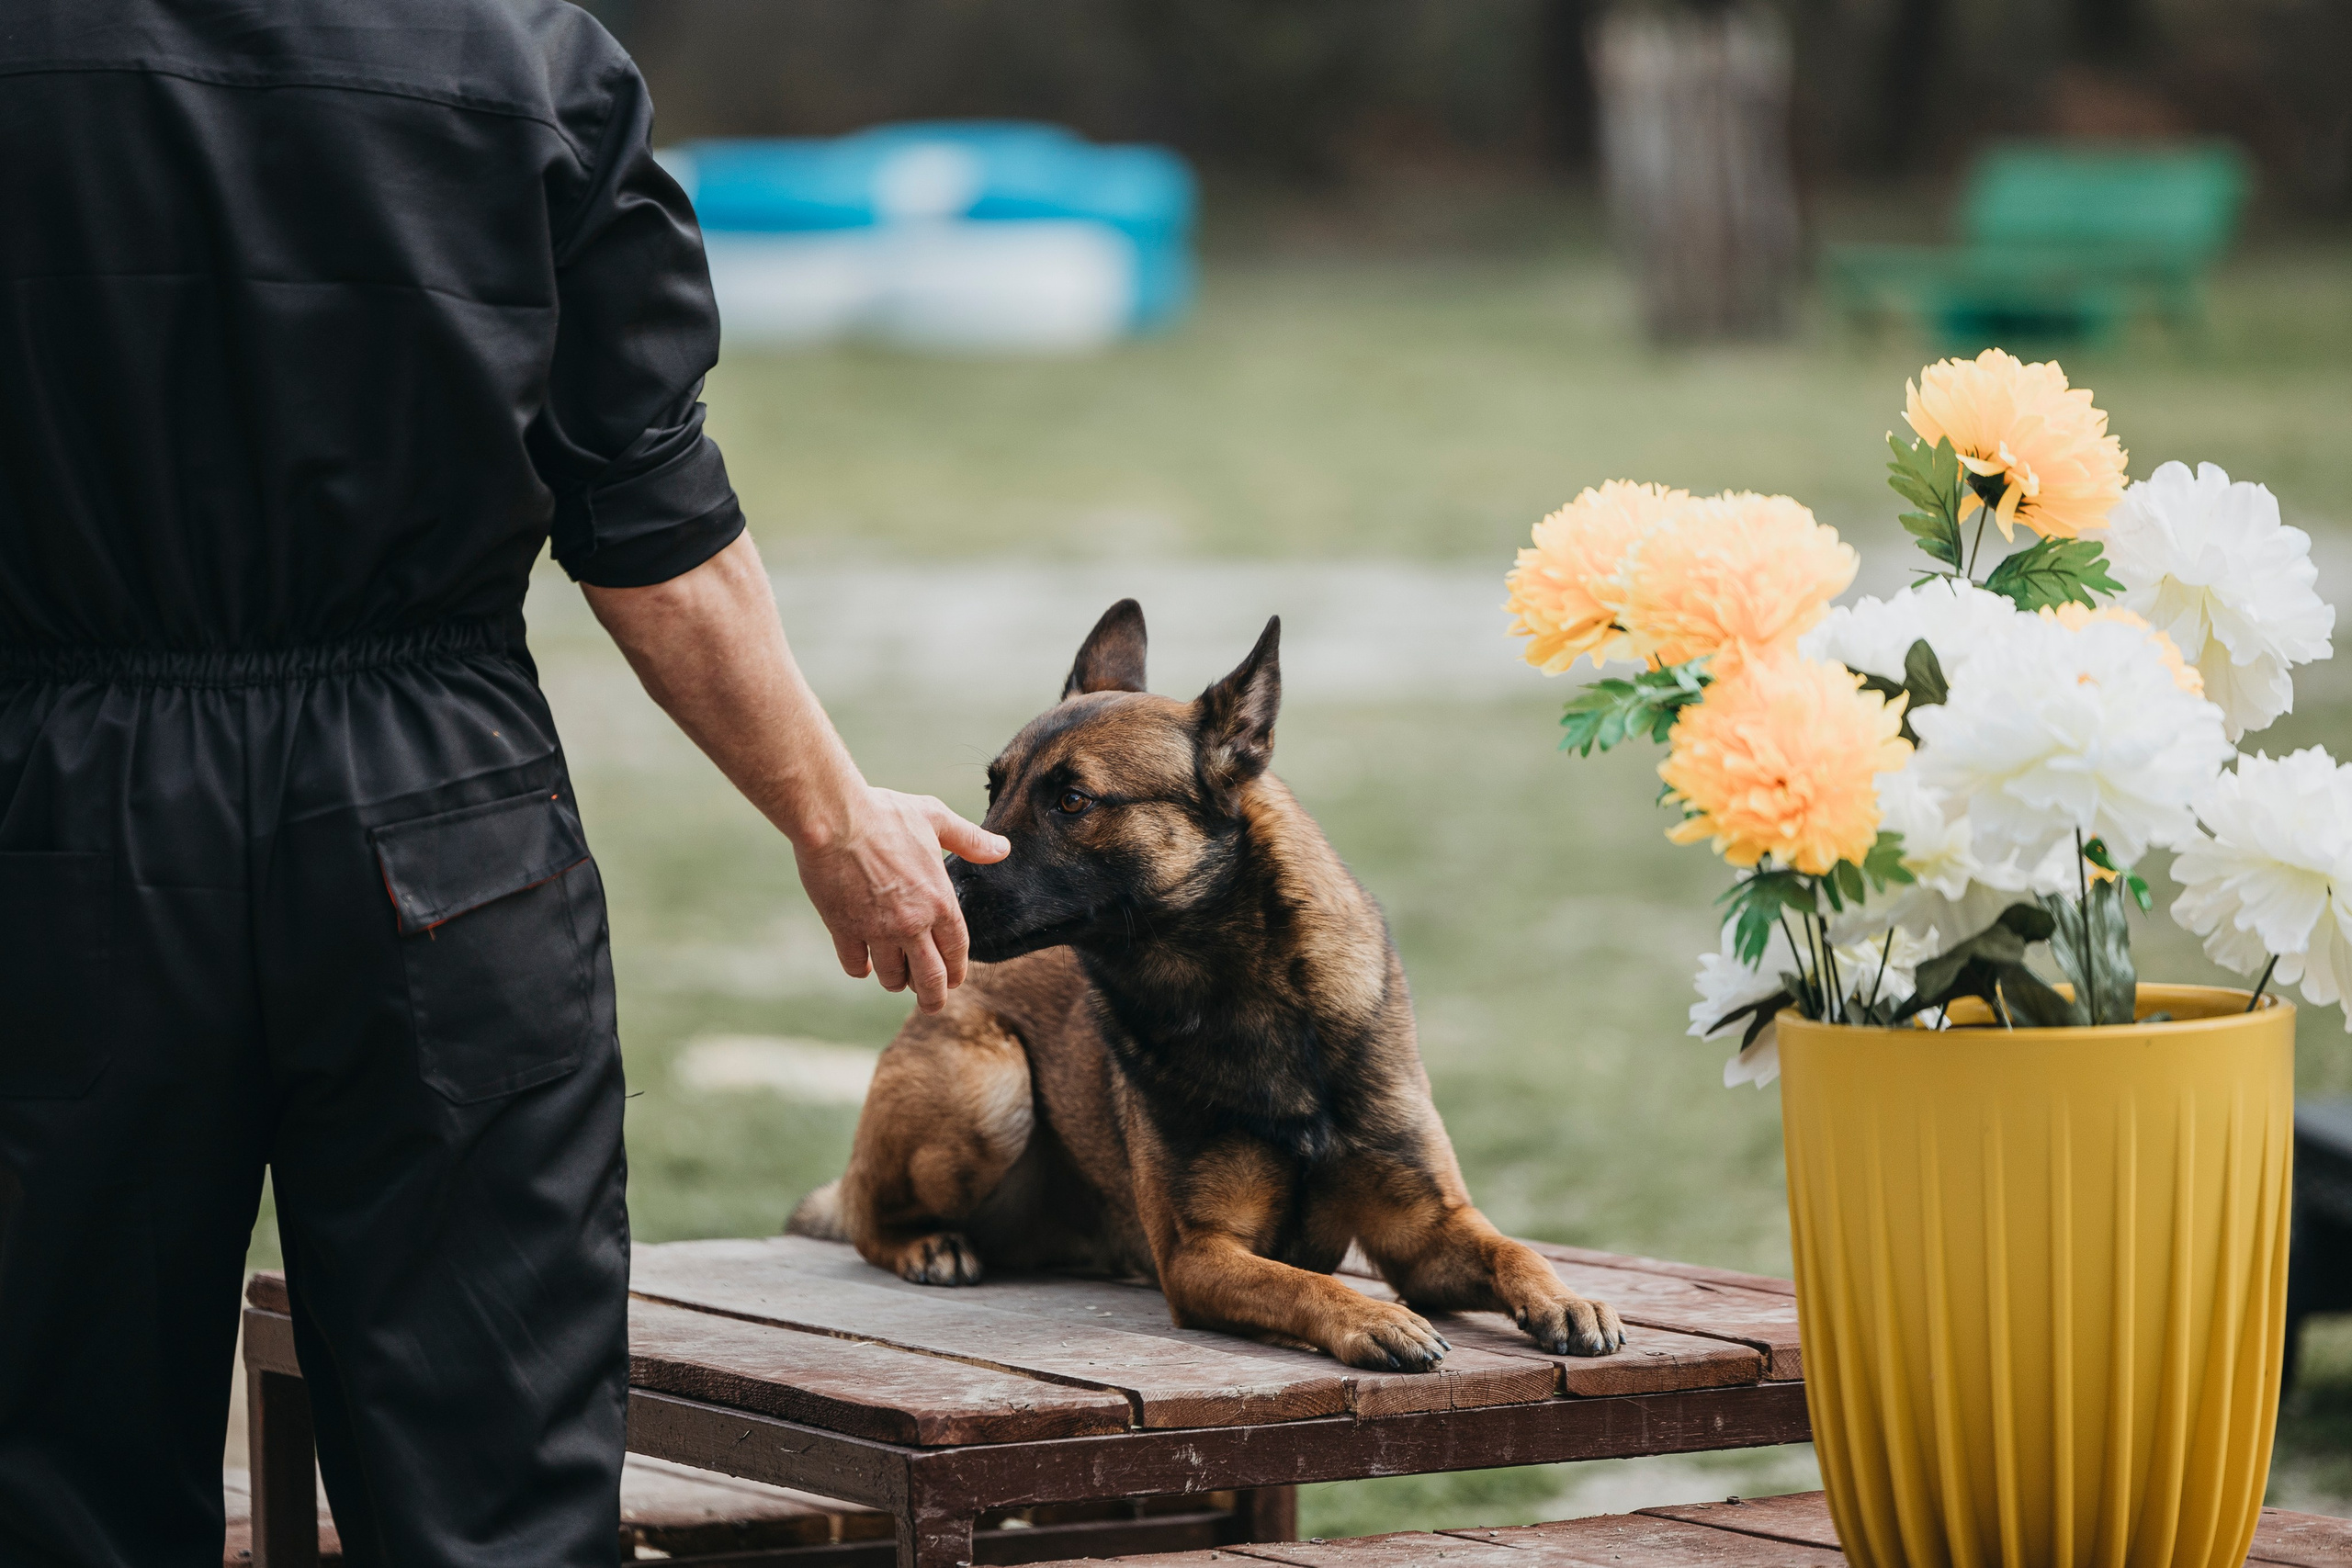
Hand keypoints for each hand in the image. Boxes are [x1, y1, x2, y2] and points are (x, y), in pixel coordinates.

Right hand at [794, 789, 1009, 1012]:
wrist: (834, 818)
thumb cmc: (886, 814)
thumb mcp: (935, 818)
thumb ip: (970, 840)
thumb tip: (1003, 849)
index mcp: (939, 901)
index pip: (956, 951)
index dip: (957, 971)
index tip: (954, 981)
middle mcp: (912, 924)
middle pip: (929, 978)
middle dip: (932, 997)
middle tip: (931, 1004)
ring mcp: (877, 930)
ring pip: (891, 975)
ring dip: (895, 981)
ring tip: (895, 978)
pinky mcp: (844, 930)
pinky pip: (855, 964)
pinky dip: (860, 969)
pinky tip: (863, 965)